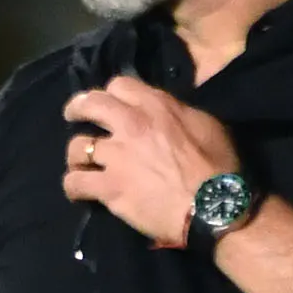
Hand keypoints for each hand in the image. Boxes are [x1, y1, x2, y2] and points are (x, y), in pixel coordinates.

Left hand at [60, 75, 237, 249]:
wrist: (215, 207)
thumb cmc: (219, 167)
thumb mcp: (206, 125)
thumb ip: (179, 113)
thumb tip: (167, 112)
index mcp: (156, 105)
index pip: (119, 85)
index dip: (111, 94)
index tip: (111, 103)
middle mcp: (131, 124)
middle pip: (89, 105)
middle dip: (77, 108)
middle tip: (74, 117)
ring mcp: (116, 156)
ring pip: (76, 146)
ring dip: (75, 154)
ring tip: (79, 164)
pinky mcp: (109, 187)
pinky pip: (75, 182)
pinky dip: (73, 186)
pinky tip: (77, 191)